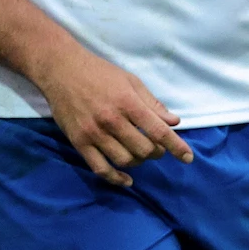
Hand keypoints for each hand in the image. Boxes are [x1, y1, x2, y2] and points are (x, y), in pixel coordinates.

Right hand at [36, 43, 193, 186]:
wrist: (60, 69)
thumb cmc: (99, 72)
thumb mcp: (130, 81)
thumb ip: (152, 103)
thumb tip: (174, 122)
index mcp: (127, 102)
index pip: (158, 131)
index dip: (177, 147)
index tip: (188, 158)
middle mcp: (111, 120)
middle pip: (144, 149)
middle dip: (156, 152)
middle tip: (155, 147)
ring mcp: (94, 132)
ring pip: (126, 160)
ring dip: (138, 161)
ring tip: (138, 153)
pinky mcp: (79, 142)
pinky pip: (101, 168)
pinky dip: (116, 178)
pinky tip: (127, 180)